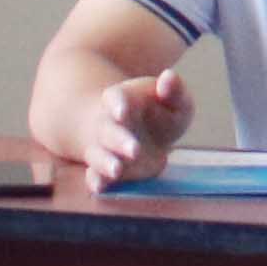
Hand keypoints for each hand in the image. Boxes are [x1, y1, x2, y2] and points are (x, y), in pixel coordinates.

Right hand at [61, 69, 192, 187]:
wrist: (140, 131)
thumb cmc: (158, 112)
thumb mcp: (172, 99)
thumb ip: (173, 89)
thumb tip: (168, 78)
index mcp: (121, 100)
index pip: (115, 98)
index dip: (117, 104)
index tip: (123, 111)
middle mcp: (108, 124)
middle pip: (108, 130)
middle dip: (119, 140)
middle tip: (134, 150)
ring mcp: (103, 148)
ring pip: (98, 154)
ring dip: (105, 163)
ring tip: (117, 170)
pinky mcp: (104, 169)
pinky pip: (93, 175)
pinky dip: (95, 181)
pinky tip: (101, 187)